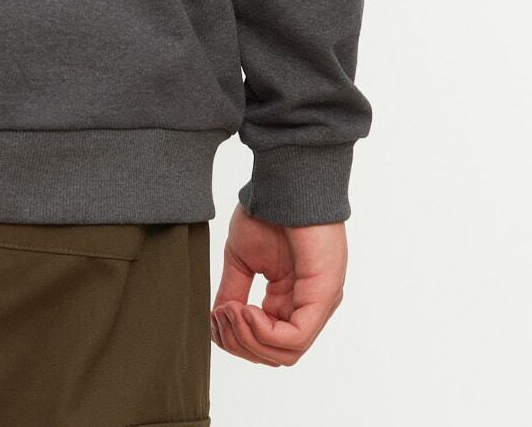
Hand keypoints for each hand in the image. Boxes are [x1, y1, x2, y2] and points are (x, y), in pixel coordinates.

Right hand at [210, 203, 345, 366]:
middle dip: (239, 342)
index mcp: (289, 300)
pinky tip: (245, 309)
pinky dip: (263, 332)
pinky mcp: (323, 297)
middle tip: (221, 314)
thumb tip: (218, 322)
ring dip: (248, 338)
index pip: (266, 344)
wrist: (285, 183)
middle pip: (273, 356)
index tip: (215, 315)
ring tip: (232, 309)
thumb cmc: (267, 212)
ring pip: (284, 354)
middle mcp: (307, 308)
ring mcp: (318, 305)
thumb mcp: (241, 259)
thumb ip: (232, 291)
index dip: (236, 339)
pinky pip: (294, 338)